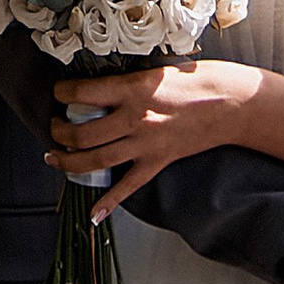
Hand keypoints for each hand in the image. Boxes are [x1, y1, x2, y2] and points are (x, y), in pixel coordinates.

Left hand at [49, 57, 265, 214]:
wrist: (230, 103)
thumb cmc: (197, 79)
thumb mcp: (155, 70)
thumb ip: (127, 83)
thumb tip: (100, 88)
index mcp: (133, 89)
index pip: (84, 93)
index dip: (63, 93)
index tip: (58, 93)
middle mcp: (135, 118)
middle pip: (83, 132)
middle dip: (60, 132)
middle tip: (53, 127)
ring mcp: (145, 144)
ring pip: (96, 159)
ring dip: (70, 162)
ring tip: (55, 158)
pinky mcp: (157, 162)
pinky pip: (128, 186)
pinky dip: (108, 203)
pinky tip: (93, 214)